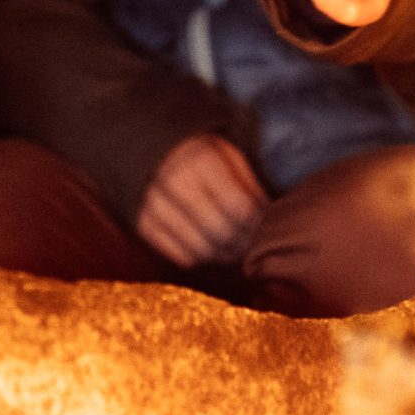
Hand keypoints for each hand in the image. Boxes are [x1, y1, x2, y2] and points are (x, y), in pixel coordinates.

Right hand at [136, 132, 267, 268]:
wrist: (160, 154)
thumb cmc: (207, 158)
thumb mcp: (232, 158)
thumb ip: (251, 187)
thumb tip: (270, 223)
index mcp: (202, 160)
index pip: (239, 207)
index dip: (257, 224)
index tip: (265, 226)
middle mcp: (173, 181)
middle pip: (221, 232)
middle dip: (244, 245)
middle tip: (253, 245)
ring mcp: (154, 205)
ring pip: (201, 251)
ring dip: (225, 256)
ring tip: (237, 249)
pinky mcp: (144, 225)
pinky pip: (181, 258)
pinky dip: (203, 259)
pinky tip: (213, 247)